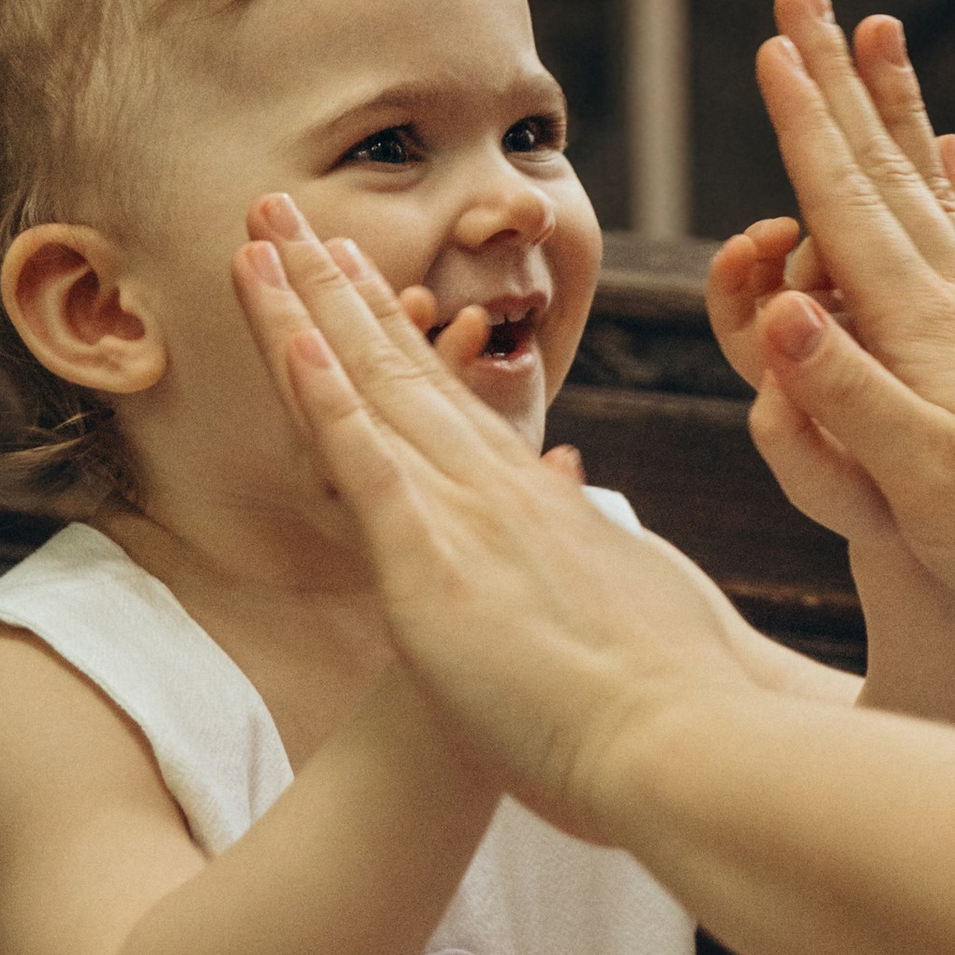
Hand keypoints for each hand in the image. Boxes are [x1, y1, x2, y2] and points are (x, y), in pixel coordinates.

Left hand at [232, 206, 813, 838]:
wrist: (693, 745)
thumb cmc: (679, 703)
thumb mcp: (631, 606)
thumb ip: (590, 552)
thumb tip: (571, 494)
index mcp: (534, 501)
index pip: (443, 394)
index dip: (388, 328)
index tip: (348, 268)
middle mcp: (494, 487)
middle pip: (395, 366)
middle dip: (331, 283)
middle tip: (280, 209)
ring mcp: (466, 516)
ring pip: (367, 387)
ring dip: (306, 306)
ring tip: (261, 234)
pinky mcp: (435, 564)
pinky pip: (365, 461)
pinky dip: (326, 394)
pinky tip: (292, 336)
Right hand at [744, 0, 954, 650]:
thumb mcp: (918, 481)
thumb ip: (846, 394)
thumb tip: (775, 310)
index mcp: (923, 327)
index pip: (846, 205)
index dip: (803, 126)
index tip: (772, 45)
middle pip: (882, 165)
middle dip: (834, 77)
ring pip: (924, 183)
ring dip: (887, 104)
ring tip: (872, 33)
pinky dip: (948, 179)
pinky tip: (946, 152)